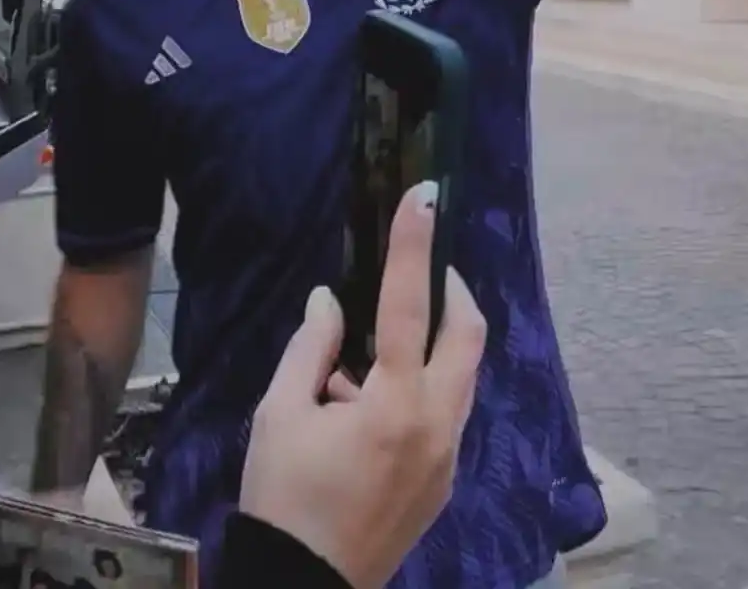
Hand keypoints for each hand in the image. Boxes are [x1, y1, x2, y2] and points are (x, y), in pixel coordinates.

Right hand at [241, 182, 485, 588]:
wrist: (304, 586)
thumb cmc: (283, 497)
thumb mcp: (279, 414)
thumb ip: (310, 347)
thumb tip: (330, 299)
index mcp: (394, 403)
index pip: (408, 304)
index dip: (413, 244)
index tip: (425, 196)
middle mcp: (437, 424)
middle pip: (469, 334)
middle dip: (452, 290)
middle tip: (423, 271)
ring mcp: (449, 456)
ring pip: (463, 374)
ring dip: (437, 341)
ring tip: (377, 348)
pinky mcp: (446, 480)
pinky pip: (449, 411)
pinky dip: (426, 385)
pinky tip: (374, 403)